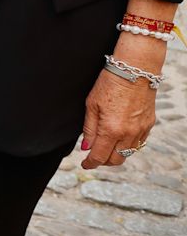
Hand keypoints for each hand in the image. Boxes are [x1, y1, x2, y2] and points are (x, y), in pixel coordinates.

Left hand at [80, 39, 159, 168]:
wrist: (135, 70)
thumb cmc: (110, 84)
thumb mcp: (91, 105)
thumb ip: (89, 129)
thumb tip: (86, 147)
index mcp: (111, 130)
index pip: (99, 156)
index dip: (90, 163)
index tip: (85, 164)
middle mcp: (128, 134)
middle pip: (116, 160)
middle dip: (103, 161)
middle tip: (94, 156)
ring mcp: (141, 130)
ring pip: (128, 153)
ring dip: (116, 154)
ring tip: (106, 147)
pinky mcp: (149, 125)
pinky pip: (138, 143)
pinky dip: (128, 145)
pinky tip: (120, 138)